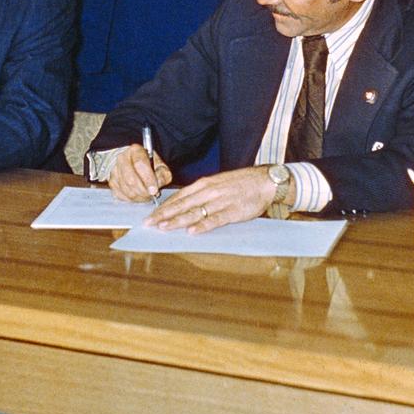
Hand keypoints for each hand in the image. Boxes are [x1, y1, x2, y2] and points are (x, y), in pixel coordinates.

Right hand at [107, 144, 172, 201]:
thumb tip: (157, 185)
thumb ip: (162, 174)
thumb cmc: (148, 164)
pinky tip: (138, 195)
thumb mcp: (160, 165)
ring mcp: (115, 170)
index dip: (148, 179)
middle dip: (143, 191)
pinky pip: (121, 195)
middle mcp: (122, 158)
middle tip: (151, 195)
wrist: (132, 162)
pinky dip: (131, 199)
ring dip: (138, 196)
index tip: (154, 189)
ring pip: (126, 189)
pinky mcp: (111, 181)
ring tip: (146, 195)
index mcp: (136, 150)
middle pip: (131, 179)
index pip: (140, 164)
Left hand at [146, 166, 280, 233]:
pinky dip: (202, 226)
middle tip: (149, 223)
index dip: (164, 206)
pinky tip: (192, 231)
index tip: (151, 215)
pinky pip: (215, 219)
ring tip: (163, 228)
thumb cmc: (241, 183)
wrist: (265, 181)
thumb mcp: (218, 183)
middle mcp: (209, 191)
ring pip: (194, 212)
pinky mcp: (232, 211)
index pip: (179, 196)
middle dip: (164, 214)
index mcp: (205, 184)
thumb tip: (185, 203)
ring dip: (177, 221)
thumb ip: (202, 193)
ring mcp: (220, 201)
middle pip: (182, 204)